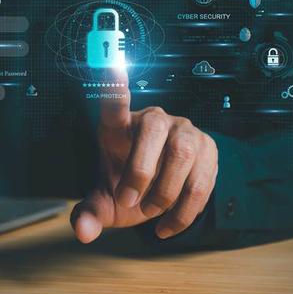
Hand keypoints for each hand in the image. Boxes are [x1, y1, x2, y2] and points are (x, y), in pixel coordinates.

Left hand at [72, 68, 218, 242]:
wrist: (160, 196)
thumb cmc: (126, 189)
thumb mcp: (104, 203)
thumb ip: (88, 214)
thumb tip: (83, 232)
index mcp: (118, 127)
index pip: (114, 101)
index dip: (112, 84)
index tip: (109, 62)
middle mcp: (152, 120)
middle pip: (152, 128)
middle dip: (141, 171)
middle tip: (128, 202)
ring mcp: (184, 131)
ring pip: (182, 154)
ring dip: (165, 193)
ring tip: (150, 214)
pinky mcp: (208, 149)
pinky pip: (203, 180)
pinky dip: (184, 211)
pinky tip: (168, 226)